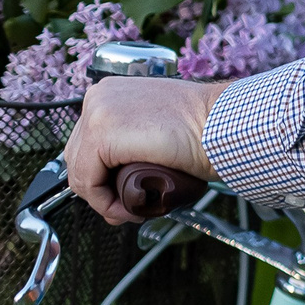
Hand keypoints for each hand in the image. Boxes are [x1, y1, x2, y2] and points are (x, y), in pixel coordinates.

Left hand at [64, 77, 226, 225]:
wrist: (225, 124)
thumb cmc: (208, 127)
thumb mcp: (161, 128)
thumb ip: (137, 141)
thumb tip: (121, 175)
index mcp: (110, 93)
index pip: (87, 143)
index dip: (102, 176)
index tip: (124, 197)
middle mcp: (97, 98)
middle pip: (79, 157)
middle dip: (100, 190)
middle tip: (127, 210)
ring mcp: (96, 113)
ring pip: (80, 171)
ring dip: (103, 200)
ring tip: (131, 211)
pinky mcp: (100, 134)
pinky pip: (87, 181)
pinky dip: (105, 203)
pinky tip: (128, 210)